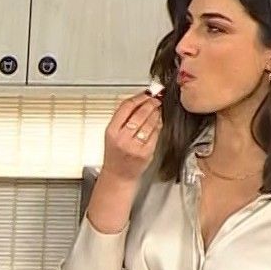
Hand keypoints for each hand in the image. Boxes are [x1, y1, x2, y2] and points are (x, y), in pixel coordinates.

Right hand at [83, 91, 163, 233]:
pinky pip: (155, 134)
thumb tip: (138, 100)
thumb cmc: (115, 155)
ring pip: (149, 122)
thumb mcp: (112, 134)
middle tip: (156, 99)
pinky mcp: (146, 152)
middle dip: (150, 103)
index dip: (138, 97)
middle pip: (140, 113)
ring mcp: (135, 146)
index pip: (126, 107)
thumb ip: (122, 118)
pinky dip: (158, 125)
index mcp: (111, 131)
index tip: (146, 93)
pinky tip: (158, 122)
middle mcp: (122, 138)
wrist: (118, 175)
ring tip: (157, 109)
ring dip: (156, 113)